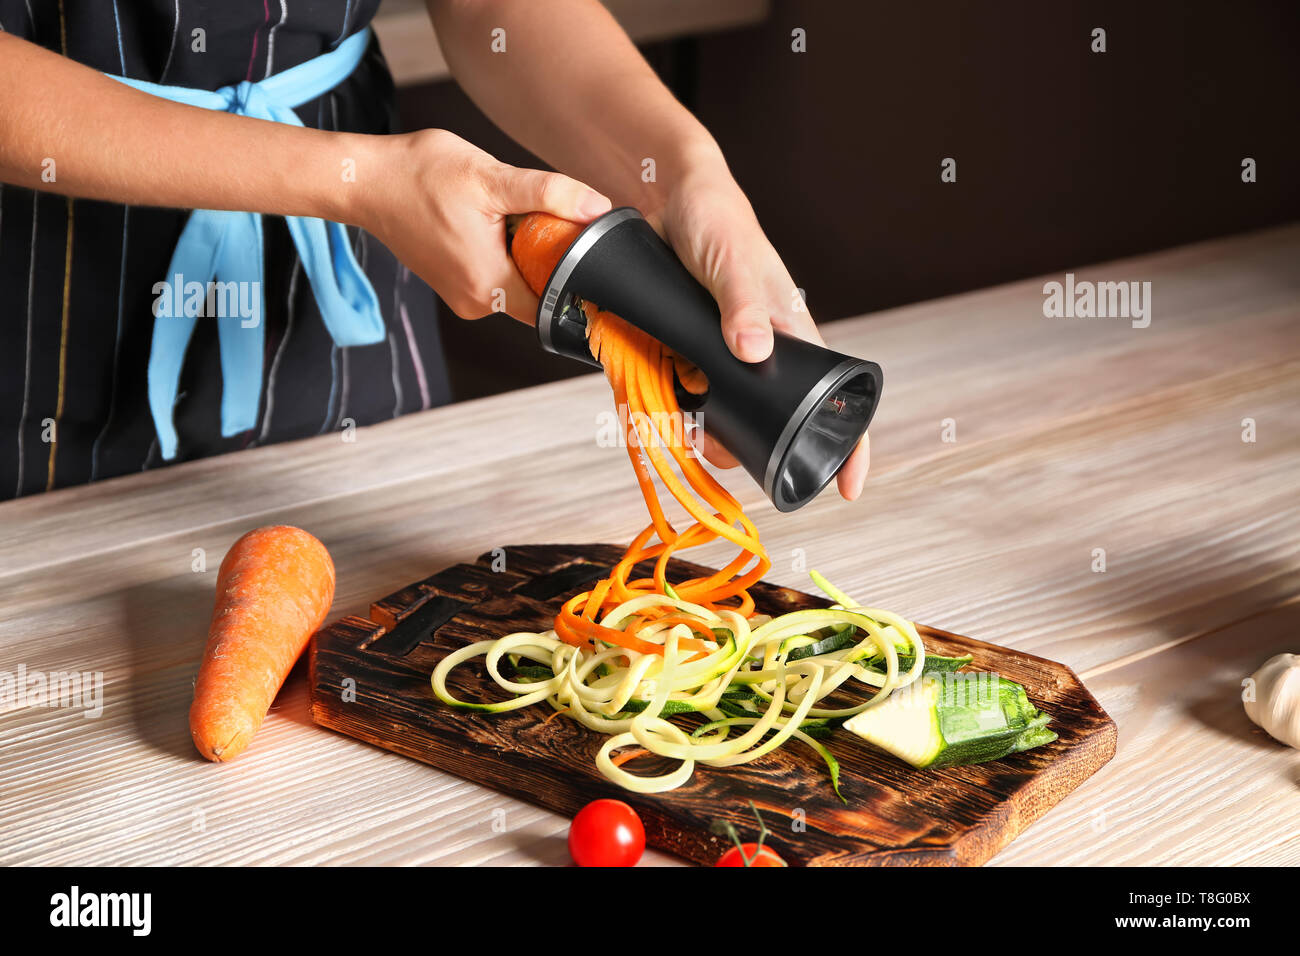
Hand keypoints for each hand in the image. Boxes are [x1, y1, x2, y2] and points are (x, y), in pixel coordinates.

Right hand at [355, 128, 610, 321]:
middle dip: (550, 260)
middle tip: (547, 221)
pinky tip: (492, 223)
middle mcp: (475, 302)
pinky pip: (495, 277)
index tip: (588, 255)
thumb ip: (550, 195)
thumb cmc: (419, 176)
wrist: (366, 181)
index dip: (576, 283)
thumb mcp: (492, 177)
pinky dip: (504, 254)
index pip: (554, 304)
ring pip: (517, 284)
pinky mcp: (454, 284)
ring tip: (509, 216)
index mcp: (488, 285)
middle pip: (538, 293)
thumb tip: (597, 207)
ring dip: (526, 255)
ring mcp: (462, 296)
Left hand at [647, 163, 870, 501]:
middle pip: (765, 424)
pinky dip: (660, 402)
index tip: (847, 490)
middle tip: (712, 442)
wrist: (666, 201)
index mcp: (791, 338)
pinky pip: (674, 393)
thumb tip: (754, 353)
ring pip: (717, 416)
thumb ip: (743, 305)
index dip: (847, 446)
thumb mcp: (733, 263)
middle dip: (741, 446)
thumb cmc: (719, 223)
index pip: (835, 401)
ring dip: (695, 427)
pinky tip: (646, 397)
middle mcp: (759, 357)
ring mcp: (718, 358)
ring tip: (675, 416)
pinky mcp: (681, 353)